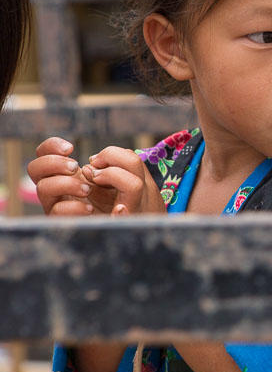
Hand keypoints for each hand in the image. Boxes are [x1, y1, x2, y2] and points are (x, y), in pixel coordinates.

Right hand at [28, 138, 163, 215]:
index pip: (45, 153)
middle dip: (53, 163)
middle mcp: (60, 188)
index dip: (52, 145)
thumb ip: (118, 161)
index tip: (71, 148)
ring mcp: (61, 206)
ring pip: (43, 188)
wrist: (138, 226)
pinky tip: (90, 209)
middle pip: (34, 168)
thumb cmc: (132, 198)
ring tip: (88, 189)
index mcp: (71, 173)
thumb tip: (95, 162)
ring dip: (67, 184)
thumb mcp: (129, 174)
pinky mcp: (66, 223)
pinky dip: (74, 208)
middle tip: (76, 167)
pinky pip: (57, 213)